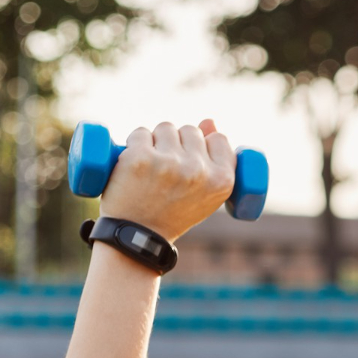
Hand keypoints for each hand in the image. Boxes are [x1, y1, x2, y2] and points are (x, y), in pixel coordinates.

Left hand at [100, 119, 236, 242]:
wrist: (138, 235)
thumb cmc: (173, 213)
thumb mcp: (205, 193)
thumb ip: (214, 158)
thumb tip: (209, 121)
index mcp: (222, 181)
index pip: (218, 138)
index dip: (203, 147)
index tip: (190, 163)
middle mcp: (198, 171)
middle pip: (190, 130)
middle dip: (178, 143)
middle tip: (167, 170)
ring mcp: (168, 163)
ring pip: (165, 128)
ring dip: (156, 141)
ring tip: (152, 167)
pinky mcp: (140, 158)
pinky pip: (140, 133)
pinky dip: (134, 144)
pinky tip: (134, 164)